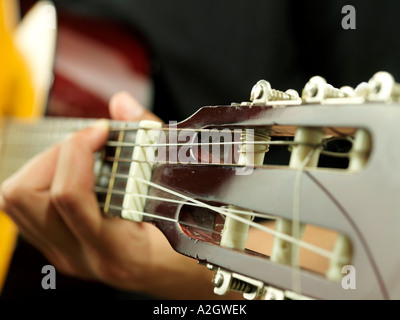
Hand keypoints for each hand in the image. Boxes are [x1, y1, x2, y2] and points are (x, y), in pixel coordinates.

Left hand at [0, 92, 223, 298]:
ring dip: (44, 167)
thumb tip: (121, 104)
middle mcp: (82, 257)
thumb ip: (152, 144)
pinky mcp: (59, 249)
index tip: (103, 130)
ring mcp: (66, 256)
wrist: (178, 276)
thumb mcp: (181, 196)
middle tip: (88, 143)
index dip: (79, 149)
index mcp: (118, 249)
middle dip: (55, 155)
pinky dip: (43, 181)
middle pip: (25, 197)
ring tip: (79, 156)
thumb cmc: (186, 243)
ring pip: (16, 204)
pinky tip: (76, 174)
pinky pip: (26, 211)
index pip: (69, 197)